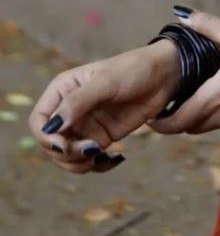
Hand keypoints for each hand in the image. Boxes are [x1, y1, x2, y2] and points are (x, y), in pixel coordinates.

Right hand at [29, 41, 179, 174]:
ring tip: (102, 154)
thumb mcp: (106, 82)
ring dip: (79, 164)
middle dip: (66, 153)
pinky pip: (89, 160)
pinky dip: (97, 166)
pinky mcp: (101, 137)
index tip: (63, 145)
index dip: (45, 137)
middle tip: (92, 149)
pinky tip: (116, 159)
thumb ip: (79, 102)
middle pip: (50, 144)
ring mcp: (84, 126)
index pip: (39, 121)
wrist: (165, 76)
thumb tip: (52, 127)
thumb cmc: (134, 69)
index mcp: (62, 90)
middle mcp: (68, 110)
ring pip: (66, 157)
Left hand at [147, 10, 219, 134]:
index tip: (152, 115)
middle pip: (191, 128)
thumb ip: (208, 25)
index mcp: (214, 96)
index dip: (161, 123)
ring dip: (197, 118)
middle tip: (167, 106)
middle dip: (176, 121)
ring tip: (191, 99)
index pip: (177, 122)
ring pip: (210, 126)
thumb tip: (182, 14)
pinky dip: (217, 114)